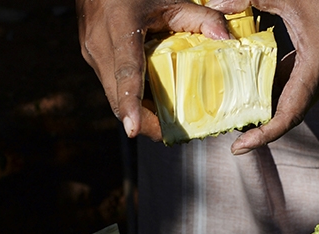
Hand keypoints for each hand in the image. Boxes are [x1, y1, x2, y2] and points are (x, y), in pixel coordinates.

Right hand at [76, 0, 230, 140]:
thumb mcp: (171, 0)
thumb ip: (202, 18)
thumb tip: (226, 39)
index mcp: (120, 27)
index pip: (126, 72)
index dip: (130, 104)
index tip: (133, 129)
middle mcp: (100, 46)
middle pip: (118, 97)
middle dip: (143, 121)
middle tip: (172, 134)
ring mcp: (92, 54)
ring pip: (113, 96)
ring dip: (137, 112)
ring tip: (166, 122)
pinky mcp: (92, 59)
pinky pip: (111, 86)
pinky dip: (131, 98)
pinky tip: (151, 100)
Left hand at [207, 0, 318, 153]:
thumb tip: (216, 4)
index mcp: (315, 70)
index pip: (288, 116)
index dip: (263, 136)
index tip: (239, 146)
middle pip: (286, 114)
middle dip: (258, 125)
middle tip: (226, 127)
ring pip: (290, 102)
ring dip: (265, 108)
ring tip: (233, 111)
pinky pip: (295, 88)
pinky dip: (273, 90)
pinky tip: (250, 85)